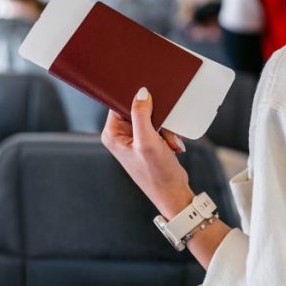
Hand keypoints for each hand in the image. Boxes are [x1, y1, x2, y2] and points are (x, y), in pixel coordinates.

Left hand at [101, 87, 193, 217]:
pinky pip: (160, 126)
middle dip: (157, 118)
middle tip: (164, 132)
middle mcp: (121, 135)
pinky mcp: (148, 141)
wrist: (173, 192)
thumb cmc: (156, 174)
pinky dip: (169, 134)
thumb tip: (141, 93)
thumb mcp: (148, 142)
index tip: (152, 105)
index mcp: (113, 134)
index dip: (137, 101)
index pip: (120, 103)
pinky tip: (171, 145)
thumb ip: (141, 115)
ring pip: (153, 117)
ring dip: (165, 128)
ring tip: (168, 143)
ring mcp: (135, 138)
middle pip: (139, 109)